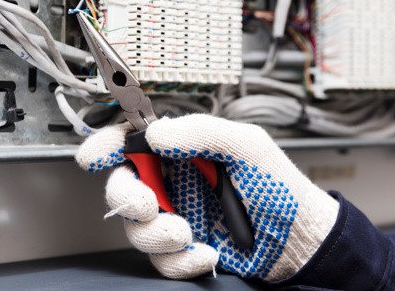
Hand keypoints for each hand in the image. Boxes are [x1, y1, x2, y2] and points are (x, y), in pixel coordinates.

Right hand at [76, 114, 338, 280]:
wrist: (299, 239)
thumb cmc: (280, 187)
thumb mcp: (248, 147)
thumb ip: (204, 132)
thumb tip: (158, 132)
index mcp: (187, 150)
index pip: (136, 141)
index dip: (108, 146)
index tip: (95, 157)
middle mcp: (176, 181)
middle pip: (124, 185)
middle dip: (127, 198)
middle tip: (149, 206)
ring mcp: (178, 215)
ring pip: (137, 228)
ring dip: (157, 235)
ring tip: (186, 233)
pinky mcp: (185, 248)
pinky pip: (161, 260)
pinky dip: (181, 261)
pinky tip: (207, 252)